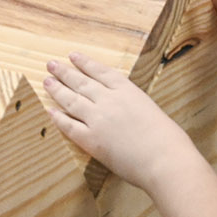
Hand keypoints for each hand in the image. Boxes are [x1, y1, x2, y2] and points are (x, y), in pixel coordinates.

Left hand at [40, 52, 209, 195]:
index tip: (72, 56)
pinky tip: (50, 111)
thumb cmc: (168, 139)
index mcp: (127, 90)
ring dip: (57, 89)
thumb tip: (124, 110)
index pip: (99, 71)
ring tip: (47, 81)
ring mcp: (98, 119)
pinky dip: (58, 118)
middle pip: (81, 82)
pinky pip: (69, 126)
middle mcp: (109, 100)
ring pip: (71, 100)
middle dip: (65, 72)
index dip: (84, 63)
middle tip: (51, 64)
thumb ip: (134, 106)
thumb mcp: (151, 110)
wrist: (165, 159)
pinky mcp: (91, 141)